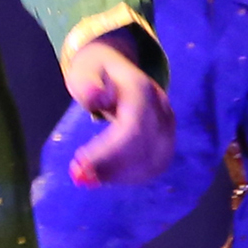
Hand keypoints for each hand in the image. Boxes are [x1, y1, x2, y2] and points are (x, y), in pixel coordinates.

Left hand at [61, 37, 176, 187]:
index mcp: (141, 89)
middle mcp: (161, 107)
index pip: (132, 128)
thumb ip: (88, 85)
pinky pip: (154, 166)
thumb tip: (97, 98)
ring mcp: (168, 125)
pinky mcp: (166, 140)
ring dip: (119, 175)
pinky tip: (105, 176)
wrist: (115, 70)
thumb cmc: (94, 73)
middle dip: (112, 167)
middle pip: (144, 147)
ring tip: (88, 175)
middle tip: (79, 175)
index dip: (108, 150)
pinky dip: (128, 176)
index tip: (79, 162)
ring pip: (152, 161)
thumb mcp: (84, 73)